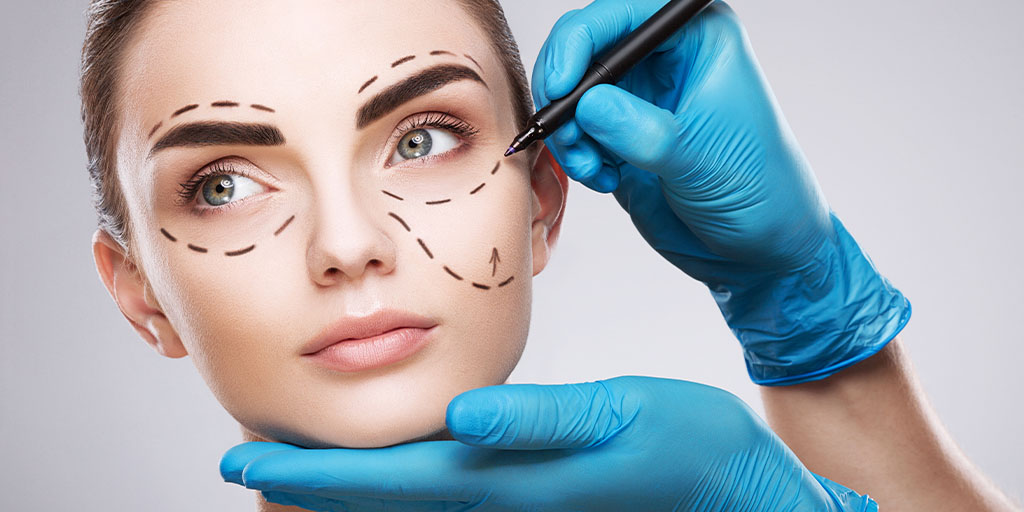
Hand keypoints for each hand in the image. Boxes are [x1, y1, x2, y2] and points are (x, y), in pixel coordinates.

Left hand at [221, 376, 876, 510]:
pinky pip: (438, 497)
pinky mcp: (527, 492)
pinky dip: (393, 487)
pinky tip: (381, 472)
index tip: (244, 463)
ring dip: (342, 489)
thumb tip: (464, 415)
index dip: (310, 475)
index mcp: (502, 477)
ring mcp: (509, 503)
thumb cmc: (683, 447)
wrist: (728, 492)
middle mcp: (493, 499)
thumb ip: (540, 423)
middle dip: (307, 486)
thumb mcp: (619, 418)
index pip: (384, 481)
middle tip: (245, 466)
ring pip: (402, 501)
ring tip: (290, 471)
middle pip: (377, 499)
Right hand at [533, 0, 909, 384]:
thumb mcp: (699, 159)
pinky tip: (605, 178)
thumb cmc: (761, 193)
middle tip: (564, 132)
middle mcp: (667, 59)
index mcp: (699, 39)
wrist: (760, 251)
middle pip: (588, 47)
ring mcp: (642, 97)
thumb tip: (586, 104)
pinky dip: (577, 154)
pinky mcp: (624, 134)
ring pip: (575, 92)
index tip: (561, 84)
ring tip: (592, 168)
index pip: (625, 13)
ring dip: (569, 131)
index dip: (581, 41)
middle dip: (567, 92)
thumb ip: (640, 129)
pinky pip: (578, 130)